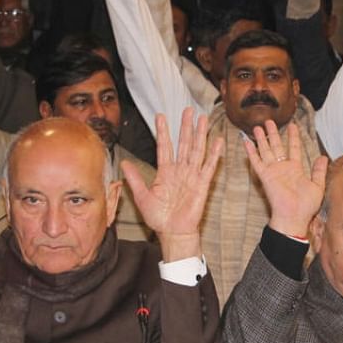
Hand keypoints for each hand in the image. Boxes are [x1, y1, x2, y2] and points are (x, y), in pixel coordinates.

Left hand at [124, 108, 223, 260]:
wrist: (173, 232)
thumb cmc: (158, 218)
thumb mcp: (142, 197)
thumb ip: (135, 179)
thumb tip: (123, 163)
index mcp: (165, 172)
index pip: (164, 147)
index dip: (163, 132)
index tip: (161, 116)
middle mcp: (180, 170)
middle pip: (184, 143)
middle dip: (185, 126)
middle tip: (188, 110)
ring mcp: (192, 175)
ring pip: (197, 150)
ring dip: (200, 134)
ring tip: (202, 119)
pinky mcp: (202, 184)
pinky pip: (209, 166)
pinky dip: (214, 154)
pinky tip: (218, 141)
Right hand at [243, 120, 328, 236]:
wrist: (294, 216)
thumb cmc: (306, 206)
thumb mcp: (318, 186)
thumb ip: (319, 171)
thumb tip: (323, 157)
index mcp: (296, 169)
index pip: (294, 148)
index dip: (293, 137)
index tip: (293, 125)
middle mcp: (283, 168)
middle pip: (277, 146)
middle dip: (273, 134)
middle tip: (269, 121)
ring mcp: (273, 171)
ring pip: (266, 150)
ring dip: (262, 139)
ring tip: (258, 126)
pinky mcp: (265, 176)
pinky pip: (256, 162)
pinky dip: (251, 152)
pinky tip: (246, 142)